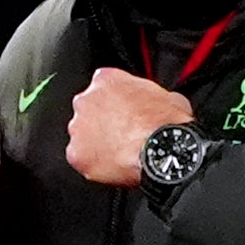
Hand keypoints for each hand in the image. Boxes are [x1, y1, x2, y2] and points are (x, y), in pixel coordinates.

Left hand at [66, 68, 194, 186]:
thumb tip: (161, 103)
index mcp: (106, 79)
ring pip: (82, 135)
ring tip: (118, 153)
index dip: (115, 102)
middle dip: (102, 123)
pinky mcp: (76, 153)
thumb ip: (151, 95)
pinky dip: (92, 164)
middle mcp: (86, 100)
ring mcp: (78, 127)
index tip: (123, 113)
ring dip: (96, 143)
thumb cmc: (165, 124)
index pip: (103, 86)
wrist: (162, 150)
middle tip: (121, 135)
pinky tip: (111, 166)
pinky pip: (80, 159)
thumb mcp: (168, 96)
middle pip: (88, 110)